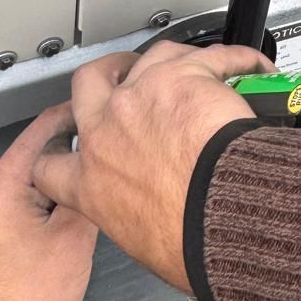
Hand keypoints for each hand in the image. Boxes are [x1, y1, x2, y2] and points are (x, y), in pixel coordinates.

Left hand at [0, 105, 97, 300]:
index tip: (105, 111)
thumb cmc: (35, 294)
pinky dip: (42, 199)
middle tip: (107, 159)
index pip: (43, 128)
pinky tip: (67, 213)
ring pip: (29, 176)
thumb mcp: (76, 236)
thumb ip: (83, 187)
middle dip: (70, 156)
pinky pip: (18, 195)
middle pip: (36, 152)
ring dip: (57, 181)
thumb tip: (92, 159)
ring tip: (93, 187)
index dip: (77, 116)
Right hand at [32, 41, 271, 290]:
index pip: (52, 165)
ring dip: (170, 59)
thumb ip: (133, 220)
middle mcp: (108, 130)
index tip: (79, 140)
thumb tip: (155, 221)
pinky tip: (248, 67)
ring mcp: (141, 96)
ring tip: (196, 66)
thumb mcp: (141, 244)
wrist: (221, 217)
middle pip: (88, 82)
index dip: (60, 148)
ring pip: (149, 56)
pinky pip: (213, 55)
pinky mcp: (182, 75)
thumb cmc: (190, 241)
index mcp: (90, 182)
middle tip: (125, 74)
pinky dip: (234, 60)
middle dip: (106, 74)